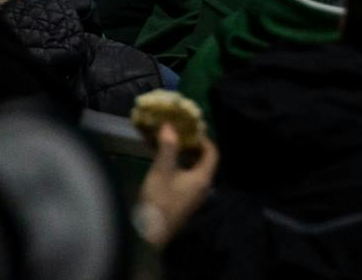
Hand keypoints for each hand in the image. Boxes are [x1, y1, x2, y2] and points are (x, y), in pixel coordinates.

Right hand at [135, 124, 218, 251]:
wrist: (149, 235)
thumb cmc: (159, 200)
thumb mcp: (162, 171)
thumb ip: (168, 147)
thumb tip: (170, 125)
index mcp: (203, 177)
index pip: (212, 153)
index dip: (203, 140)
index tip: (190, 130)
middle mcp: (203, 187)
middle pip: (205, 162)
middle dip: (194, 148)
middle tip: (180, 137)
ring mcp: (194, 198)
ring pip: (196, 172)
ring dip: (186, 159)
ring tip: (171, 149)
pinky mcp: (184, 204)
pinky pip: (188, 181)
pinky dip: (181, 170)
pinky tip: (166, 169)